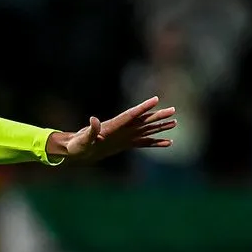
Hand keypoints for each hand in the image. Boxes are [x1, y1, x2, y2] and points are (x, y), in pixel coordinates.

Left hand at [48, 97, 176, 163]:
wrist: (76, 151)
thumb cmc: (78, 144)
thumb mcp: (83, 139)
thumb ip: (90, 130)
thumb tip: (93, 119)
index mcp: (113, 126)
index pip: (131, 115)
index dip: (142, 107)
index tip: (155, 100)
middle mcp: (121, 129)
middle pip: (143, 120)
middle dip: (157, 115)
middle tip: (173, 110)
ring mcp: (125, 136)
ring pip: (146, 129)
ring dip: (160, 127)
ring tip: (175, 123)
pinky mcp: (125, 144)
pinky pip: (144, 143)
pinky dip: (156, 142)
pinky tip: (168, 143)